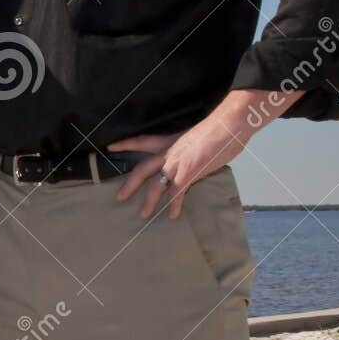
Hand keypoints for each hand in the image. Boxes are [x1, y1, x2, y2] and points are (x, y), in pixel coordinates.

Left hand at [108, 110, 250, 220]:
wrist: (228, 124)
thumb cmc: (218, 128)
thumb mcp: (196, 136)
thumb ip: (189, 148)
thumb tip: (191, 156)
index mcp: (170, 141)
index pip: (142, 141)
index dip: (126, 144)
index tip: (111, 147)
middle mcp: (169, 152)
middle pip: (142, 169)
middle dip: (130, 184)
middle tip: (119, 197)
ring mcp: (177, 164)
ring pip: (156, 186)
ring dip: (149, 202)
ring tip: (144, 214)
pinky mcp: (189, 173)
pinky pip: (177, 194)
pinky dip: (174, 205)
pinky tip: (172, 215)